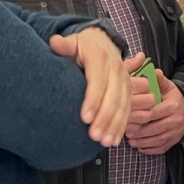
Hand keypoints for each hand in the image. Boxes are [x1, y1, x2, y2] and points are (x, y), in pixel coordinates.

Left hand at [49, 29, 140, 146]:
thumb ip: (64, 46)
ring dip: (114, 125)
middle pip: (113, 96)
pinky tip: (114, 140)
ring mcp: (125, 80)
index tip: (84, 118)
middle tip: (94, 136)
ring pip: (122, 105)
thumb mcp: (73, 42)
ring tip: (104, 142)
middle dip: (105, 118)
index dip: (93, 100)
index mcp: (100, 57)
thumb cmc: (82, 47)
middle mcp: (116, 69)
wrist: (102, 42)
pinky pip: (127, 109)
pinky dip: (121, 126)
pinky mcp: (128, 90)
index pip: (98, 81)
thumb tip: (55, 42)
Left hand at [125, 70, 183, 154]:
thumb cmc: (172, 97)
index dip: (138, 116)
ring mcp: (175, 133)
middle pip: (153, 129)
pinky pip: (161, 148)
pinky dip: (149, 149)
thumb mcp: (167, 86)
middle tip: (125, 131)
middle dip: (138, 131)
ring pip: (156, 140)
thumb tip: (154, 71)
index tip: (126, 117)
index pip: (153, 113)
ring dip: (141, 141)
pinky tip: (139, 147)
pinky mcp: (174, 141)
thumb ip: (159, 80)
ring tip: (130, 140)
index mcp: (173, 106)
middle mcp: (176, 120)